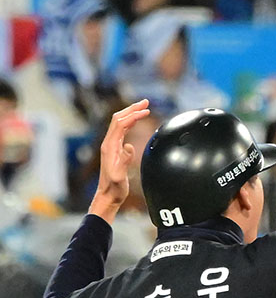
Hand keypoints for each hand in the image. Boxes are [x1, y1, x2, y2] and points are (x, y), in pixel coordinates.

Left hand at [89, 99, 151, 222]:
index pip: (121, 123)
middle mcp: (109, 142)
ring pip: (120, 122)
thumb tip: (129, 146)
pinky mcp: (115, 150)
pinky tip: (136, 122)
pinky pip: (122, 130)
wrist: (107, 196)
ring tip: (143, 108)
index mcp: (110, 146)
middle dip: (132, 108)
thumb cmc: (114, 188)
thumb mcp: (120, 176)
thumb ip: (124, 161)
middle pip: (119, 118)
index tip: (146, 111)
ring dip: (131, 113)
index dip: (133, 115)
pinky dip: (130, 123)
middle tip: (146, 102)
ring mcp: (111, 145)